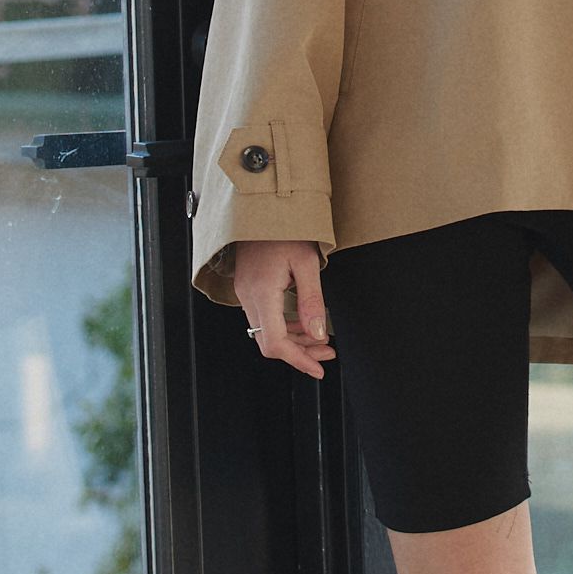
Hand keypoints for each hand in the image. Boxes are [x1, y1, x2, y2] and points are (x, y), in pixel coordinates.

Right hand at [234, 240, 332, 376]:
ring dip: (294, 340)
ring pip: (266, 332)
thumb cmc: (285, 227)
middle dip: (300, 352)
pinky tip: (303, 324)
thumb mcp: (307, 262)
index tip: (317, 368)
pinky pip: (264, 318)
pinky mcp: (248, 288)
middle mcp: (248, 296)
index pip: (275, 342)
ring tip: (321, 341)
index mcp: (262, 291)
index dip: (298, 360)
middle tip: (327, 354)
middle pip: (270, 341)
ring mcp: (245, 292)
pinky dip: (284, 327)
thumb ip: (312, 301)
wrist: (261, 205)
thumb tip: (319, 334)